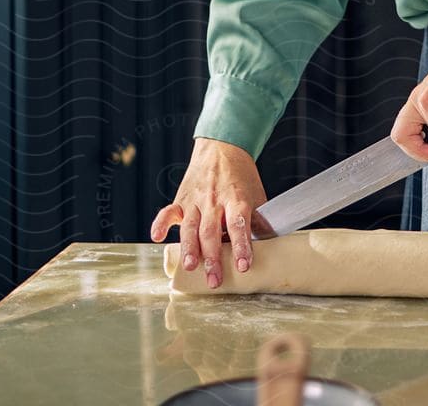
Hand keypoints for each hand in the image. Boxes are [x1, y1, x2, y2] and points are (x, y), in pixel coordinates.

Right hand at [149, 137, 267, 289]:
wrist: (222, 148)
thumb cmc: (241, 177)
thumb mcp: (256, 195)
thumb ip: (259, 220)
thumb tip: (271, 245)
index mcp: (236, 199)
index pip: (238, 225)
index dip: (240, 246)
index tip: (243, 266)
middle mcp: (214, 200)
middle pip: (211, 231)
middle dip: (212, 257)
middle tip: (214, 280)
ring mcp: (195, 200)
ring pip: (190, 227)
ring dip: (189, 248)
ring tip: (190, 266)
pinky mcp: (181, 199)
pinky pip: (168, 212)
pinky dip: (161, 224)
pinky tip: (157, 237)